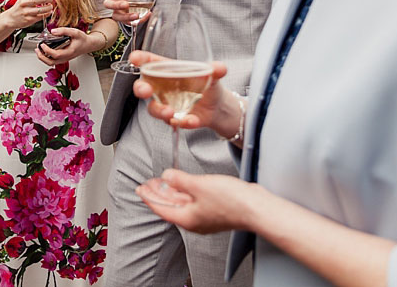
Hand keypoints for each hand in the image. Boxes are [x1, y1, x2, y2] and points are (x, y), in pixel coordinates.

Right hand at [3, 0, 54, 30]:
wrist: (11, 18)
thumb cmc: (21, 6)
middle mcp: (24, 3)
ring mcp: (26, 12)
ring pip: (41, 9)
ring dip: (49, 7)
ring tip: (50, 6)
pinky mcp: (29, 20)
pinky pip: (41, 16)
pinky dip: (47, 14)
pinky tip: (48, 12)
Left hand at [35, 27, 97, 64]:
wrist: (88, 45)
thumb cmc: (82, 39)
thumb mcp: (75, 32)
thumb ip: (64, 31)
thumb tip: (53, 31)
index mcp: (69, 52)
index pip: (55, 55)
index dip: (47, 50)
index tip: (42, 44)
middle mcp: (66, 57)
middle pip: (51, 62)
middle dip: (41, 56)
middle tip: (37, 49)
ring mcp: (64, 59)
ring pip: (51, 63)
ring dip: (43, 57)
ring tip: (38, 50)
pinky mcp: (63, 58)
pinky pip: (52, 61)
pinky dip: (46, 57)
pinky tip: (44, 50)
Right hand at [103, 0, 165, 23]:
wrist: (136, 1)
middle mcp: (114, 0)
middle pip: (108, 4)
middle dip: (116, 5)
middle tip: (126, 5)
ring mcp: (117, 11)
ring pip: (116, 16)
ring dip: (125, 16)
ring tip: (136, 15)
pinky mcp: (123, 19)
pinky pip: (126, 22)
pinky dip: (135, 20)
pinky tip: (145, 16)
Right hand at [131, 51, 230, 131]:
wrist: (217, 106)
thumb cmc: (207, 84)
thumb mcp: (212, 74)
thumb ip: (214, 70)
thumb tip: (220, 68)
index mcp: (167, 71)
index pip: (150, 63)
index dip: (140, 59)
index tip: (134, 58)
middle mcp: (162, 88)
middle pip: (143, 87)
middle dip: (140, 89)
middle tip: (145, 91)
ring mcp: (166, 104)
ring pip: (154, 109)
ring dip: (159, 111)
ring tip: (170, 113)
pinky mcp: (175, 118)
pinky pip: (173, 122)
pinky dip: (182, 122)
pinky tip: (191, 121)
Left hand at [136, 169, 260, 234]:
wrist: (256, 207)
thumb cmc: (231, 200)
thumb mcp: (199, 185)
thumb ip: (179, 180)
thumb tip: (165, 176)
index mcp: (187, 219)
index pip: (161, 208)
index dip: (149, 197)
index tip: (140, 188)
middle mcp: (195, 220)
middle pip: (171, 206)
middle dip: (159, 193)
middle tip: (148, 183)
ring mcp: (206, 216)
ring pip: (183, 203)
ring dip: (171, 191)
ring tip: (163, 180)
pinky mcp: (215, 210)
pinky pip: (194, 200)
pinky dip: (185, 191)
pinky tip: (184, 183)